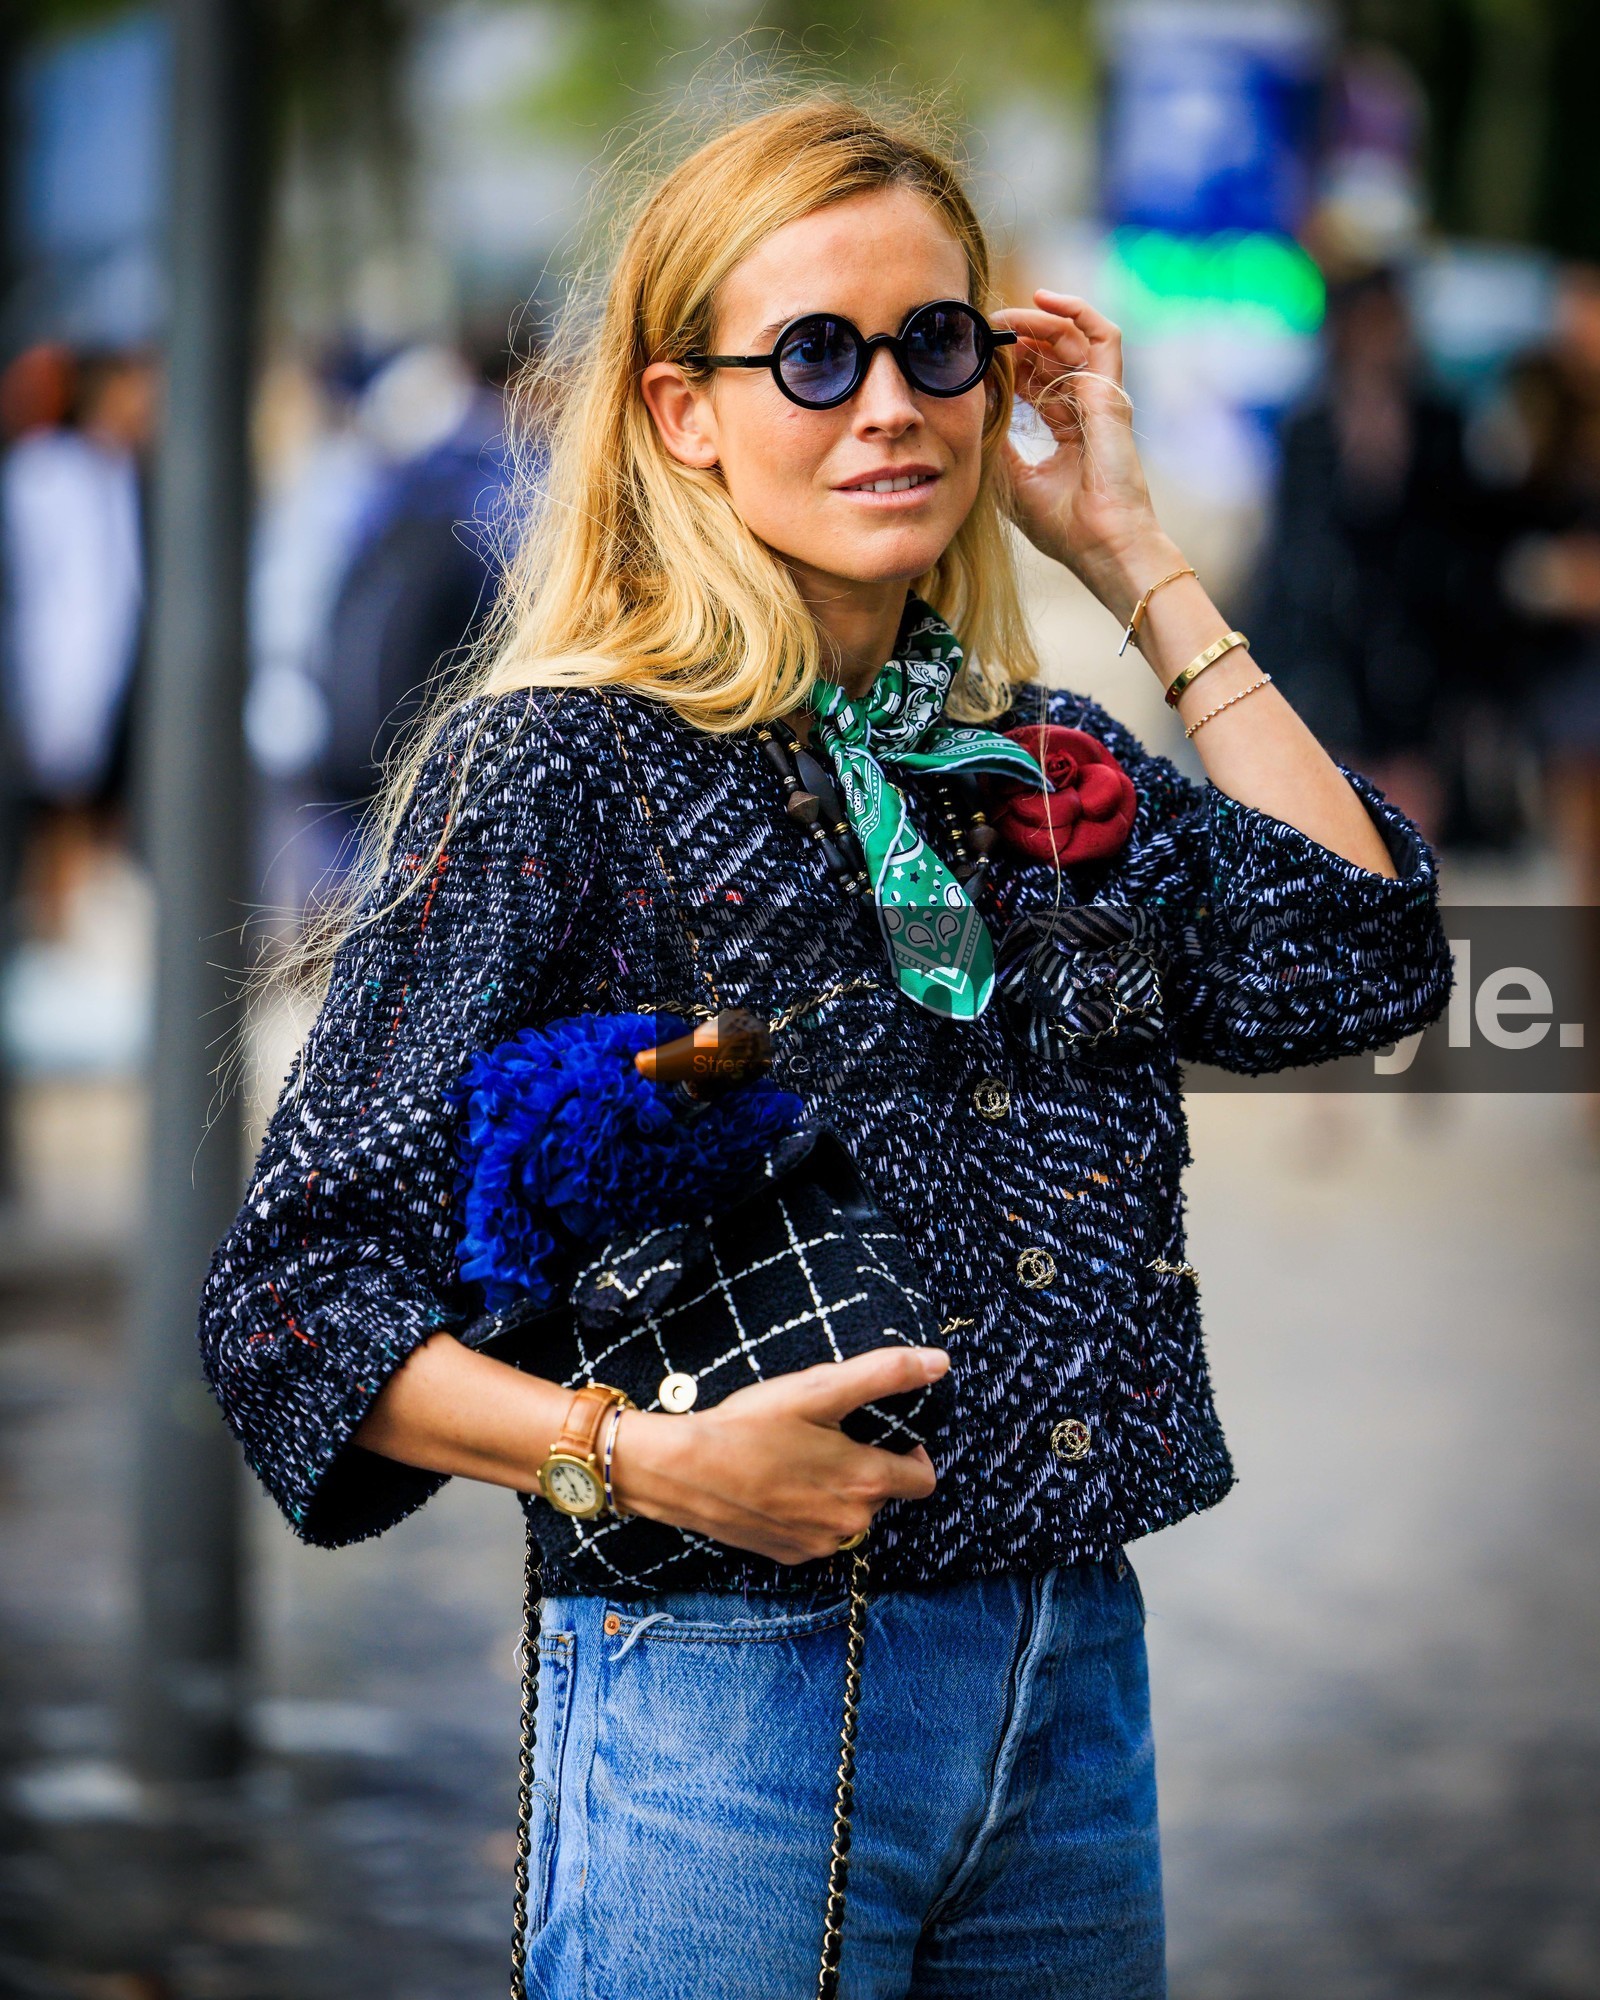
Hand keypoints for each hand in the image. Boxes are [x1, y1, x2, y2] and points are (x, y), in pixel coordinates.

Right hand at [610, 1346, 946, 1565]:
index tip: (882, 1432)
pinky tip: (777, 1485)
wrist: (682, 1471)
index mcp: (866, 1483)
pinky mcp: (787, 1555)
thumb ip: (884, 1374)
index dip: (911, 1452)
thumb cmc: (749, 1426)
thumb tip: (940, 1362)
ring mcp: (818, 1545)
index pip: (924, 1479)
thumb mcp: (818, 1389)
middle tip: (826, 1436)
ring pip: (849, 1515)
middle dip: (866, 1466)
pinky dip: (807, 1511)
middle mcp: (850, 1524)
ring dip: (836, 1491)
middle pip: (884, 1495)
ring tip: (796, 1459)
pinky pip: (816, 1533)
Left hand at [994, 290, 1170, 616]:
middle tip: (984, 325)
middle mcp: (1086, 409)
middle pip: (1053, 354)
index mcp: (1067, 429)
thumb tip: (970, 406)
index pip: (1037, 380)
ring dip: (1038, 320)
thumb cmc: (1063, 526)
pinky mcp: (1111, 394)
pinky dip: (1077, 311)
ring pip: (1073, 338)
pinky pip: (1102, 336)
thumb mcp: (1012, 479)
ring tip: (1005, 315)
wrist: (1102, 546)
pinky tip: (1043, 300)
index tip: (977, 351)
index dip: (1009, 362)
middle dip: (1019, 334)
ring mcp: (1102, 399)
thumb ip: (998, 440)